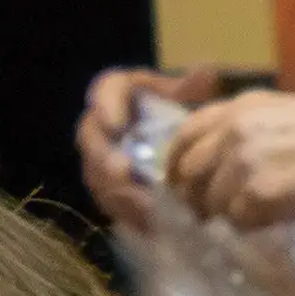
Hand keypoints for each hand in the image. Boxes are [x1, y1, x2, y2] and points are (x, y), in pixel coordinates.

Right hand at [78, 67, 223, 231]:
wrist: (197, 152)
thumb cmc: (192, 119)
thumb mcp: (195, 103)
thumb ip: (192, 90)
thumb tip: (204, 72)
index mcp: (124, 92)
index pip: (106, 87)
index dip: (105, 104)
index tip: (116, 123)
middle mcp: (105, 124)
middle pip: (91, 136)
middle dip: (103, 156)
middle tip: (121, 171)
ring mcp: (103, 158)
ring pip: (95, 173)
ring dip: (114, 189)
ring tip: (137, 202)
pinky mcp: (111, 188)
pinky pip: (109, 200)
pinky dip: (126, 212)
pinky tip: (146, 223)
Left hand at [157, 87, 294, 229]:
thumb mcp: (291, 114)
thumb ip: (251, 129)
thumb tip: (221, 163)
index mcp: (242, 106)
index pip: (186, 133)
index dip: (176, 161)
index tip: (180, 181)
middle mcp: (236, 128)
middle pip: (189, 170)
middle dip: (193, 196)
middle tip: (205, 213)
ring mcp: (246, 160)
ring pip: (212, 200)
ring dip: (226, 215)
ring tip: (252, 219)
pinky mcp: (261, 192)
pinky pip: (239, 220)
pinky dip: (251, 227)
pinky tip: (273, 222)